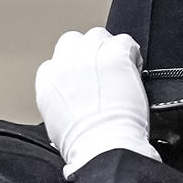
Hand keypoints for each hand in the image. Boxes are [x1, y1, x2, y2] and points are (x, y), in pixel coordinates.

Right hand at [33, 27, 156, 175]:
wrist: (102, 147)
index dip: (74, 70)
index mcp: (48, 79)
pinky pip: (125, 42)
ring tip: (120, 70)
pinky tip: (134, 70)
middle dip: (88, 54)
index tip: (85, 82)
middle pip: (74, 42)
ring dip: (109, 49)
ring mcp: (90, 54)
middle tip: (103, 72)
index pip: (57, 62)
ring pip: (98, 36)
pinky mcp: (114, 53)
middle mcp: (65, 61)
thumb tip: (71, 107)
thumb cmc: (83, 145)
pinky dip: (132, 54)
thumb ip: (60, 105)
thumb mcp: (56, 126)